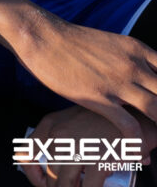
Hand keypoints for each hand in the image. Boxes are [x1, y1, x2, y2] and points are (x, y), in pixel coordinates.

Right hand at [18, 14, 156, 138]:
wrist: (41, 36)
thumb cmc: (70, 41)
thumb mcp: (110, 43)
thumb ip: (128, 59)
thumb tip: (137, 74)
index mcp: (137, 50)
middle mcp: (133, 66)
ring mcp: (117, 82)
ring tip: (156, 141)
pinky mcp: (98, 98)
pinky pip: (129, 126)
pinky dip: (135, 142)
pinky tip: (133, 150)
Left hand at [18, 106, 156, 186]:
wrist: (136, 116)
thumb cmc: (105, 121)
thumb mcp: (72, 119)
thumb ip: (57, 135)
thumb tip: (41, 166)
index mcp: (50, 124)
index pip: (25, 153)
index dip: (32, 173)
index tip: (43, 181)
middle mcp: (58, 135)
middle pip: (47, 174)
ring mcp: (77, 147)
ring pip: (63, 185)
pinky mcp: (98, 159)